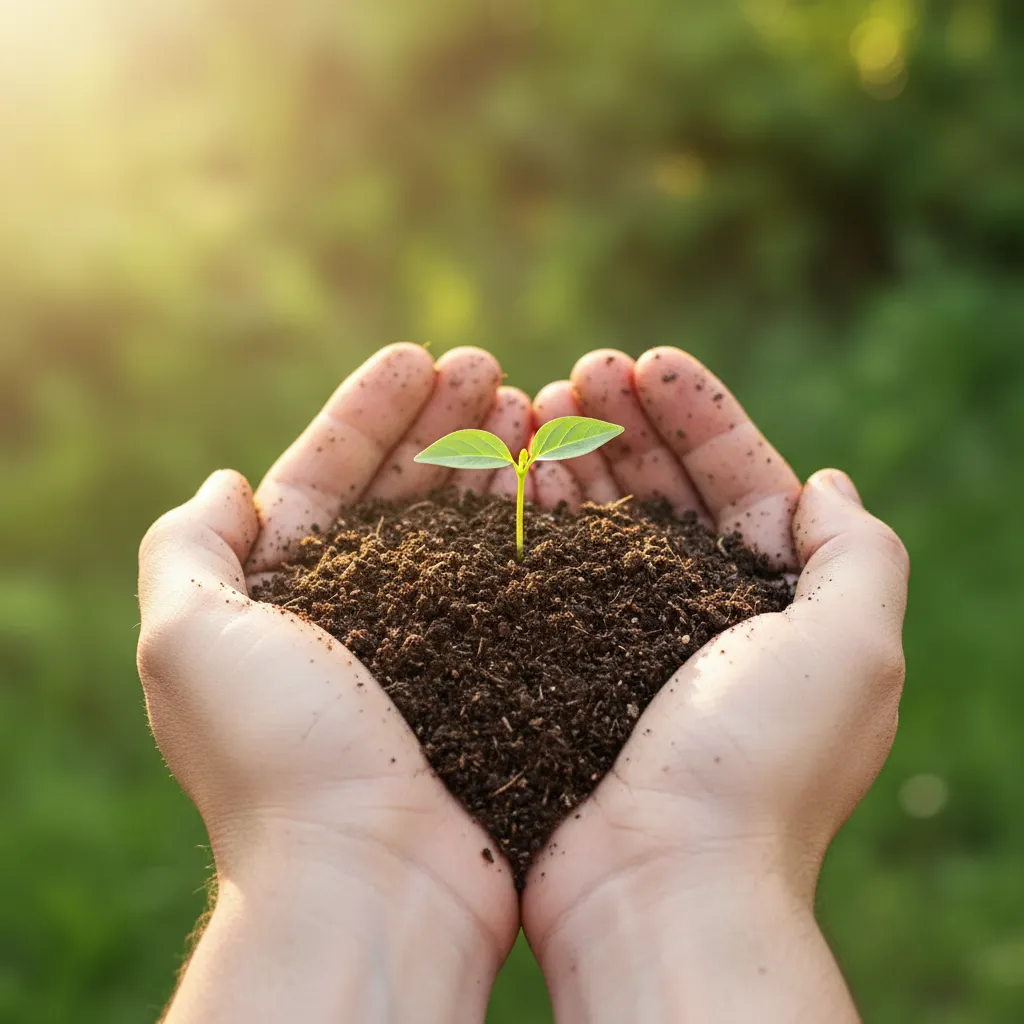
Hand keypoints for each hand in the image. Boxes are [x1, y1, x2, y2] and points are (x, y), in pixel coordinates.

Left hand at [137, 344, 531, 1022]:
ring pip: (466, 527)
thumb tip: (224, 485)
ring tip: (536, 406)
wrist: (375, 883)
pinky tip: (561, 480)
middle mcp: (358, 617)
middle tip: (491, 368)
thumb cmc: (282, 759)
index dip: (368, 413)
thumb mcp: (190, 641)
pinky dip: (532, 524)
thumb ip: (186, 552)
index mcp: (282, 599)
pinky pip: (514, 579)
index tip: (417, 357)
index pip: (323, 478)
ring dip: (495, 460)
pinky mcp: (493, 675)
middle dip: (442, 421)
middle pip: (403, 491)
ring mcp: (432, 646)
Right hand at [521, 348, 908, 1022]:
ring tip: (536, 406)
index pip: (741, 480)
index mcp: (774, 604)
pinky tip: (508, 471)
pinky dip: (530, 514)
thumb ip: (859, 557)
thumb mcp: (852, 650)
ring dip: (572, 455)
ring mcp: (620, 639)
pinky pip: (543, 568)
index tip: (650, 361)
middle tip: (580, 373)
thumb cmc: (755, 767)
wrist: (654, 887)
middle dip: (626, 422)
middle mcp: (698, 617)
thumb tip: (829, 485)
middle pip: (661, 489)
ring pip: (595, 520)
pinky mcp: (557, 663)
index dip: (700, 415)